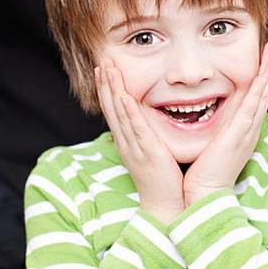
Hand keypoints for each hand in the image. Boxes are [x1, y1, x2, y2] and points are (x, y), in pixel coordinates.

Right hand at [96, 58, 184, 224]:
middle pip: (111, 107)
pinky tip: (124, 97)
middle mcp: (126, 142)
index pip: (113, 110)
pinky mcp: (147, 153)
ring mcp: (134, 147)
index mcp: (127, 141)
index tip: (104, 68)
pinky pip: (136, 129)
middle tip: (102, 60)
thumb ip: (146, 135)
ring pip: (119, 114)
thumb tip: (146, 120)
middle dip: (105, 83)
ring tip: (107, 70)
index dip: (106, 88)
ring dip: (112, 90)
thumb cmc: (162, 180)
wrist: (165, 207)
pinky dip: (128, 112)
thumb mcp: (150, 153)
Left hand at [183, 41, 267, 205]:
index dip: (264, 76)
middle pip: (264, 93)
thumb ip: (216, 128)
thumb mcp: (214, 143)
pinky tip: (263, 79)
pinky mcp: (237, 138)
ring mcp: (245, 133)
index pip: (256, 97)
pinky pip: (250, 112)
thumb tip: (207, 114)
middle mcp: (248, 129)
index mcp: (243, 130)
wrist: (205, 194)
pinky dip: (258, 94)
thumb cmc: (205, 171)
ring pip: (261, 97)